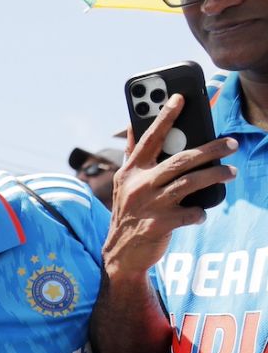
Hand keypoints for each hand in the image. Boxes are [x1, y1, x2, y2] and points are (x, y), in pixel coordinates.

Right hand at [103, 94, 237, 278]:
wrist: (121, 255)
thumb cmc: (129, 214)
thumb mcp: (124, 183)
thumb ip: (132, 156)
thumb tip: (131, 127)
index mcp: (130, 171)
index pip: (149, 138)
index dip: (165, 116)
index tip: (181, 97)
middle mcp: (138, 185)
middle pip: (180, 160)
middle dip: (209, 149)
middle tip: (231, 143)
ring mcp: (148, 205)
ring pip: (189, 183)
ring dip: (214, 176)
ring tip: (231, 172)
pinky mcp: (158, 225)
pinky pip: (189, 213)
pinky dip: (199, 212)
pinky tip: (202, 212)